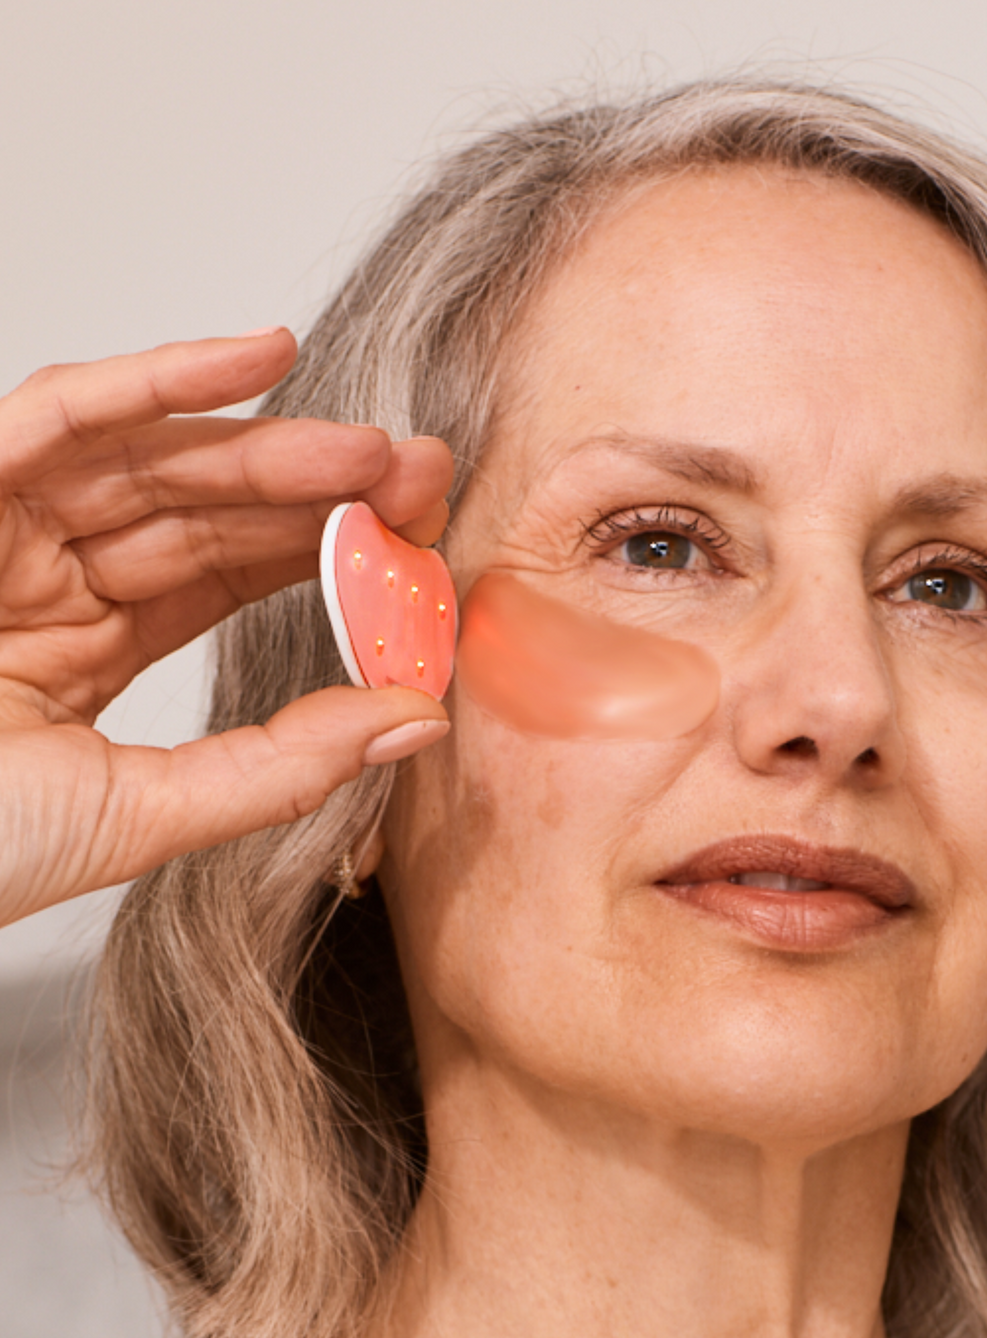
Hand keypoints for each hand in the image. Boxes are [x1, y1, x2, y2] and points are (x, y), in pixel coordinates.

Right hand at [0, 330, 452, 928]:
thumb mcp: (138, 812)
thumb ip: (279, 768)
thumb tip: (418, 718)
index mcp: (87, 647)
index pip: (229, 579)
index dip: (325, 557)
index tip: (418, 549)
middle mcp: (49, 576)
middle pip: (206, 511)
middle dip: (319, 491)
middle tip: (423, 479)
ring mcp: (0, 529)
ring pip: (155, 461)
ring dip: (270, 446)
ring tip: (375, 451)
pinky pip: (62, 414)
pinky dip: (159, 379)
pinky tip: (265, 355)